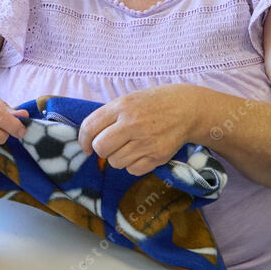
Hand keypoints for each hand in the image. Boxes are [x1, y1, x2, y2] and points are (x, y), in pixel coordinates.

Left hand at [77, 85, 199, 176]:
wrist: (187, 108)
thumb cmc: (154, 103)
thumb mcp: (129, 100)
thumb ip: (109, 116)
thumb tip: (89, 140)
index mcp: (122, 106)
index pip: (90, 127)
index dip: (83, 140)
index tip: (86, 146)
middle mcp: (133, 124)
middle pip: (101, 148)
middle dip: (101, 150)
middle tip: (110, 146)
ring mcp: (146, 142)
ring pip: (116, 162)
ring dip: (118, 158)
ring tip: (130, 146)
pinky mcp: (158, 156)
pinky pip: (132, 170)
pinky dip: (133, 165)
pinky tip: (142, 152)